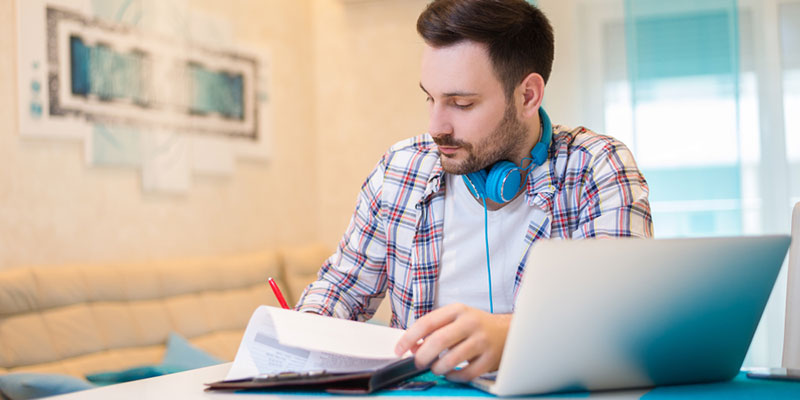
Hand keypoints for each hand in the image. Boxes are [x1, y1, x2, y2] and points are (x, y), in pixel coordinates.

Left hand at [394, 303, 510, 381]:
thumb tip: (412, 347)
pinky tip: (451, 374)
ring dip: (437, 368)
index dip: (408, 338)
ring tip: (436, 368)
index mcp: (457, 310)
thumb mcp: (455, 320)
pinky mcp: (490, 359)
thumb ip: (433, 330)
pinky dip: (453, 377)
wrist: (509, 331)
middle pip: (438, 341)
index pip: (427, 322)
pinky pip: (466, 374)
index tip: (398, 350)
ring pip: (451, 360)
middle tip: (418, 363)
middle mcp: (470, 323)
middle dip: (422, 356)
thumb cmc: (477, 326)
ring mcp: (482, 341)